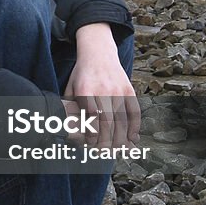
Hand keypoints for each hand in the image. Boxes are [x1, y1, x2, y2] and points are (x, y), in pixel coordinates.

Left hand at [63, 23, 139, 150]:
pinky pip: (134, 111)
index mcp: (85, 90)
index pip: (91, 118)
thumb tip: (70, 134)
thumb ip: (70, 110)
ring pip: (122, 120)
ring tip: (117, 150)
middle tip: (103, 152)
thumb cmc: (81, 75)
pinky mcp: (129, 89)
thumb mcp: (71, 89)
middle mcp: (103, 90)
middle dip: (106, 141)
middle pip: (108, 122)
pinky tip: (132, 138)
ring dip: (120, 139)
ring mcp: (118, 89)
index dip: (92, 134)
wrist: (98, 52)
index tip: (91, 145)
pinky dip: (134, 126)